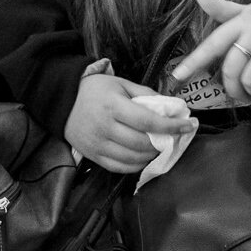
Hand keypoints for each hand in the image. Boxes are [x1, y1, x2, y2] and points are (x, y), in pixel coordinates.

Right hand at [63, 72, 193, 174]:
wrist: (61, 102)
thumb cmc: (94, 90)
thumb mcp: (120, 83)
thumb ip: (145, 94)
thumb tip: (171, 107)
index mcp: (113, 106)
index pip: (148, 121)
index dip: (171, 126)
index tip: (188, 125)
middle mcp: (105, 127)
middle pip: (142, 143)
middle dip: (163, 142)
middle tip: (174, 137)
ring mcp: (98, 144)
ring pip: (132, 158)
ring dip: (151, 155)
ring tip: (160, 147)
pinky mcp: (93, 156)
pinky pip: (119, 167)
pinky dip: (136, 165)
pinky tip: (144, 158)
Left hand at [172, 0, 250, 110]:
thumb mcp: (249, 12)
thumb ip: (222, 9)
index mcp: (242, 21)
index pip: (213, 43)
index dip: (194, 61)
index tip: (177, 76)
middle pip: (231, 68)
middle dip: (231, 87)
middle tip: (237, 92)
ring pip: (249, 80)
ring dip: (250, 92)